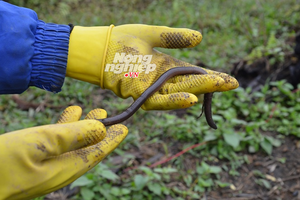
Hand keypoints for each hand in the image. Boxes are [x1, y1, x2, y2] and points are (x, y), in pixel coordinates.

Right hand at [0, 106, 127, 199]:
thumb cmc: (1, 164)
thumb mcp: (41, 143)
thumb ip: (73, 136)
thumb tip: (101, 129)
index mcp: (66, 169)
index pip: (97, 152)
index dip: (112, 139)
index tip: (124, 127)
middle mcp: (60, 171)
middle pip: (86, 147)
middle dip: (98, 130)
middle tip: (106, 113)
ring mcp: (46, 168)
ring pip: (71, 144)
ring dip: (80, 127)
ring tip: (88, 111)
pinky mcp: (33, 163)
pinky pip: (55, 145)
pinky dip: (62, 130)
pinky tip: (65, 118)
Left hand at [67, 24, 238, 109]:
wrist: (98, 47)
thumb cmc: (122, 39)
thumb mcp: (153, 34)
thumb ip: (174, 37)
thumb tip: (200, 38)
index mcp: (166, 66)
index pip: (192, 74)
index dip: (210, 76)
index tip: (228, 78)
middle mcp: (161, 79)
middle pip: (189, 85)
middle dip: (210, 85)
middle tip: (231, 83)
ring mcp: (151, 87)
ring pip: (178, 94)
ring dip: (198, 92)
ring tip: (219, 87)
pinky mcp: (139, 94)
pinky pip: (159, 100)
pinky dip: (175, 101)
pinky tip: (191, 99)